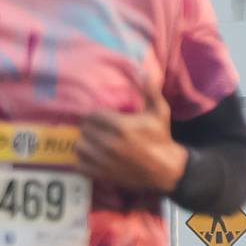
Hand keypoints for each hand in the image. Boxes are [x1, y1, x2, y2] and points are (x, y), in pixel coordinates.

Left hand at [76, 72, 183, 194]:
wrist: (166, 169)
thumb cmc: (161, 138)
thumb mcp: (159, 112)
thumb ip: (150, 91)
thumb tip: (144, 71)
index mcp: (121, 126)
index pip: (92, 115)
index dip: (95, 115)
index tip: (102, 118)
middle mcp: (110, 144)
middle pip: (84, 130)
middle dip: (90, 128)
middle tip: (97, 129)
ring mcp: (105, 161)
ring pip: (79, 147)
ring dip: (84, 143)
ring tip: (92, 142)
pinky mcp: (103, 175)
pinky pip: (80, 166)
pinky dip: (82, 161)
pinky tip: (91, 157)